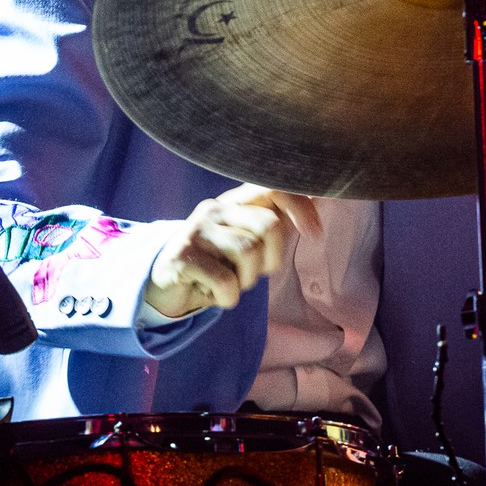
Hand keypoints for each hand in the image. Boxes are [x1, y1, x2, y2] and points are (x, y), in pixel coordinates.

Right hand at [145, 183, 313, 317]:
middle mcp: (215, 209)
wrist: (165, 285)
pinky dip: (228, 298)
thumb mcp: (247, 242)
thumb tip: (320, 198)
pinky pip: (226, 281)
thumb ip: (277, 223)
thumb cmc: (215, 264)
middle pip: (269, 225)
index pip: (273, 188)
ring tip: (230, 283)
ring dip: (246, 281)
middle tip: (253, 273)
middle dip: (271, 260)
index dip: (300, 207)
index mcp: (235, 203)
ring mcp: (197, 230)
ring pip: (248, 253)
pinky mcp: (183, 255)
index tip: (315, 233)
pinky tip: (214, 294)